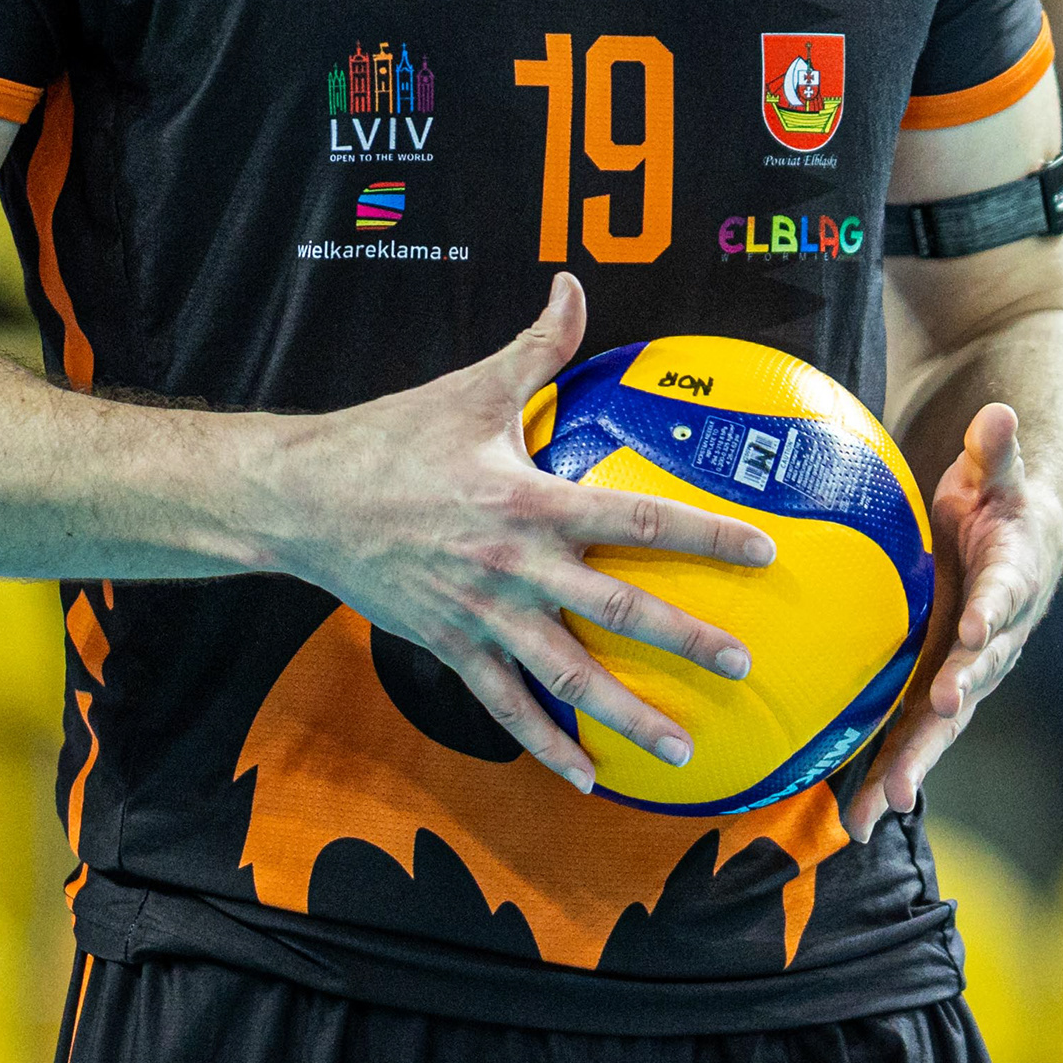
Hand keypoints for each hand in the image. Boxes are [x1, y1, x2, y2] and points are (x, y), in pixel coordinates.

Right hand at [253, 272, 773, 792]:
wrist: (298, 501)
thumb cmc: (389, 440)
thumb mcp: (471, 389)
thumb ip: (539, 346)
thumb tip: (574, 285)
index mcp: (528, 501)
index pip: (638, 517)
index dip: (706, 533)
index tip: (764, 551)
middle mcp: (513, 566)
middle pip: (616, 610)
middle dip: (685, 639)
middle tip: (741, 665)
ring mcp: (480, 616)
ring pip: (566, 677)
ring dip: (626, 716)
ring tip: (681, 748)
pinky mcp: (450, 646)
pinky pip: (505, 706)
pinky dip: (546, 745)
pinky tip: (588, 777)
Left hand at [849, 401, 1062, 839]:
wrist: (1017, 542)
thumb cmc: (999, 498)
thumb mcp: (998, 470)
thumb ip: (998, 449)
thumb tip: (1000, 414)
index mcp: (1013, 576)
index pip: (1006, 593)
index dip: (993, 613)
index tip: (977, 630)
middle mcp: (997, 635)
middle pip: (978, 675)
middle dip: (955, 706)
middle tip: (935, 726)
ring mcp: (968, 668)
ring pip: (942, 723)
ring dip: (914, 762)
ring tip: (880, 806)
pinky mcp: (939, 686)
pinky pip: (912, 732)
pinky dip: (885, 771)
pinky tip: (851, 815)